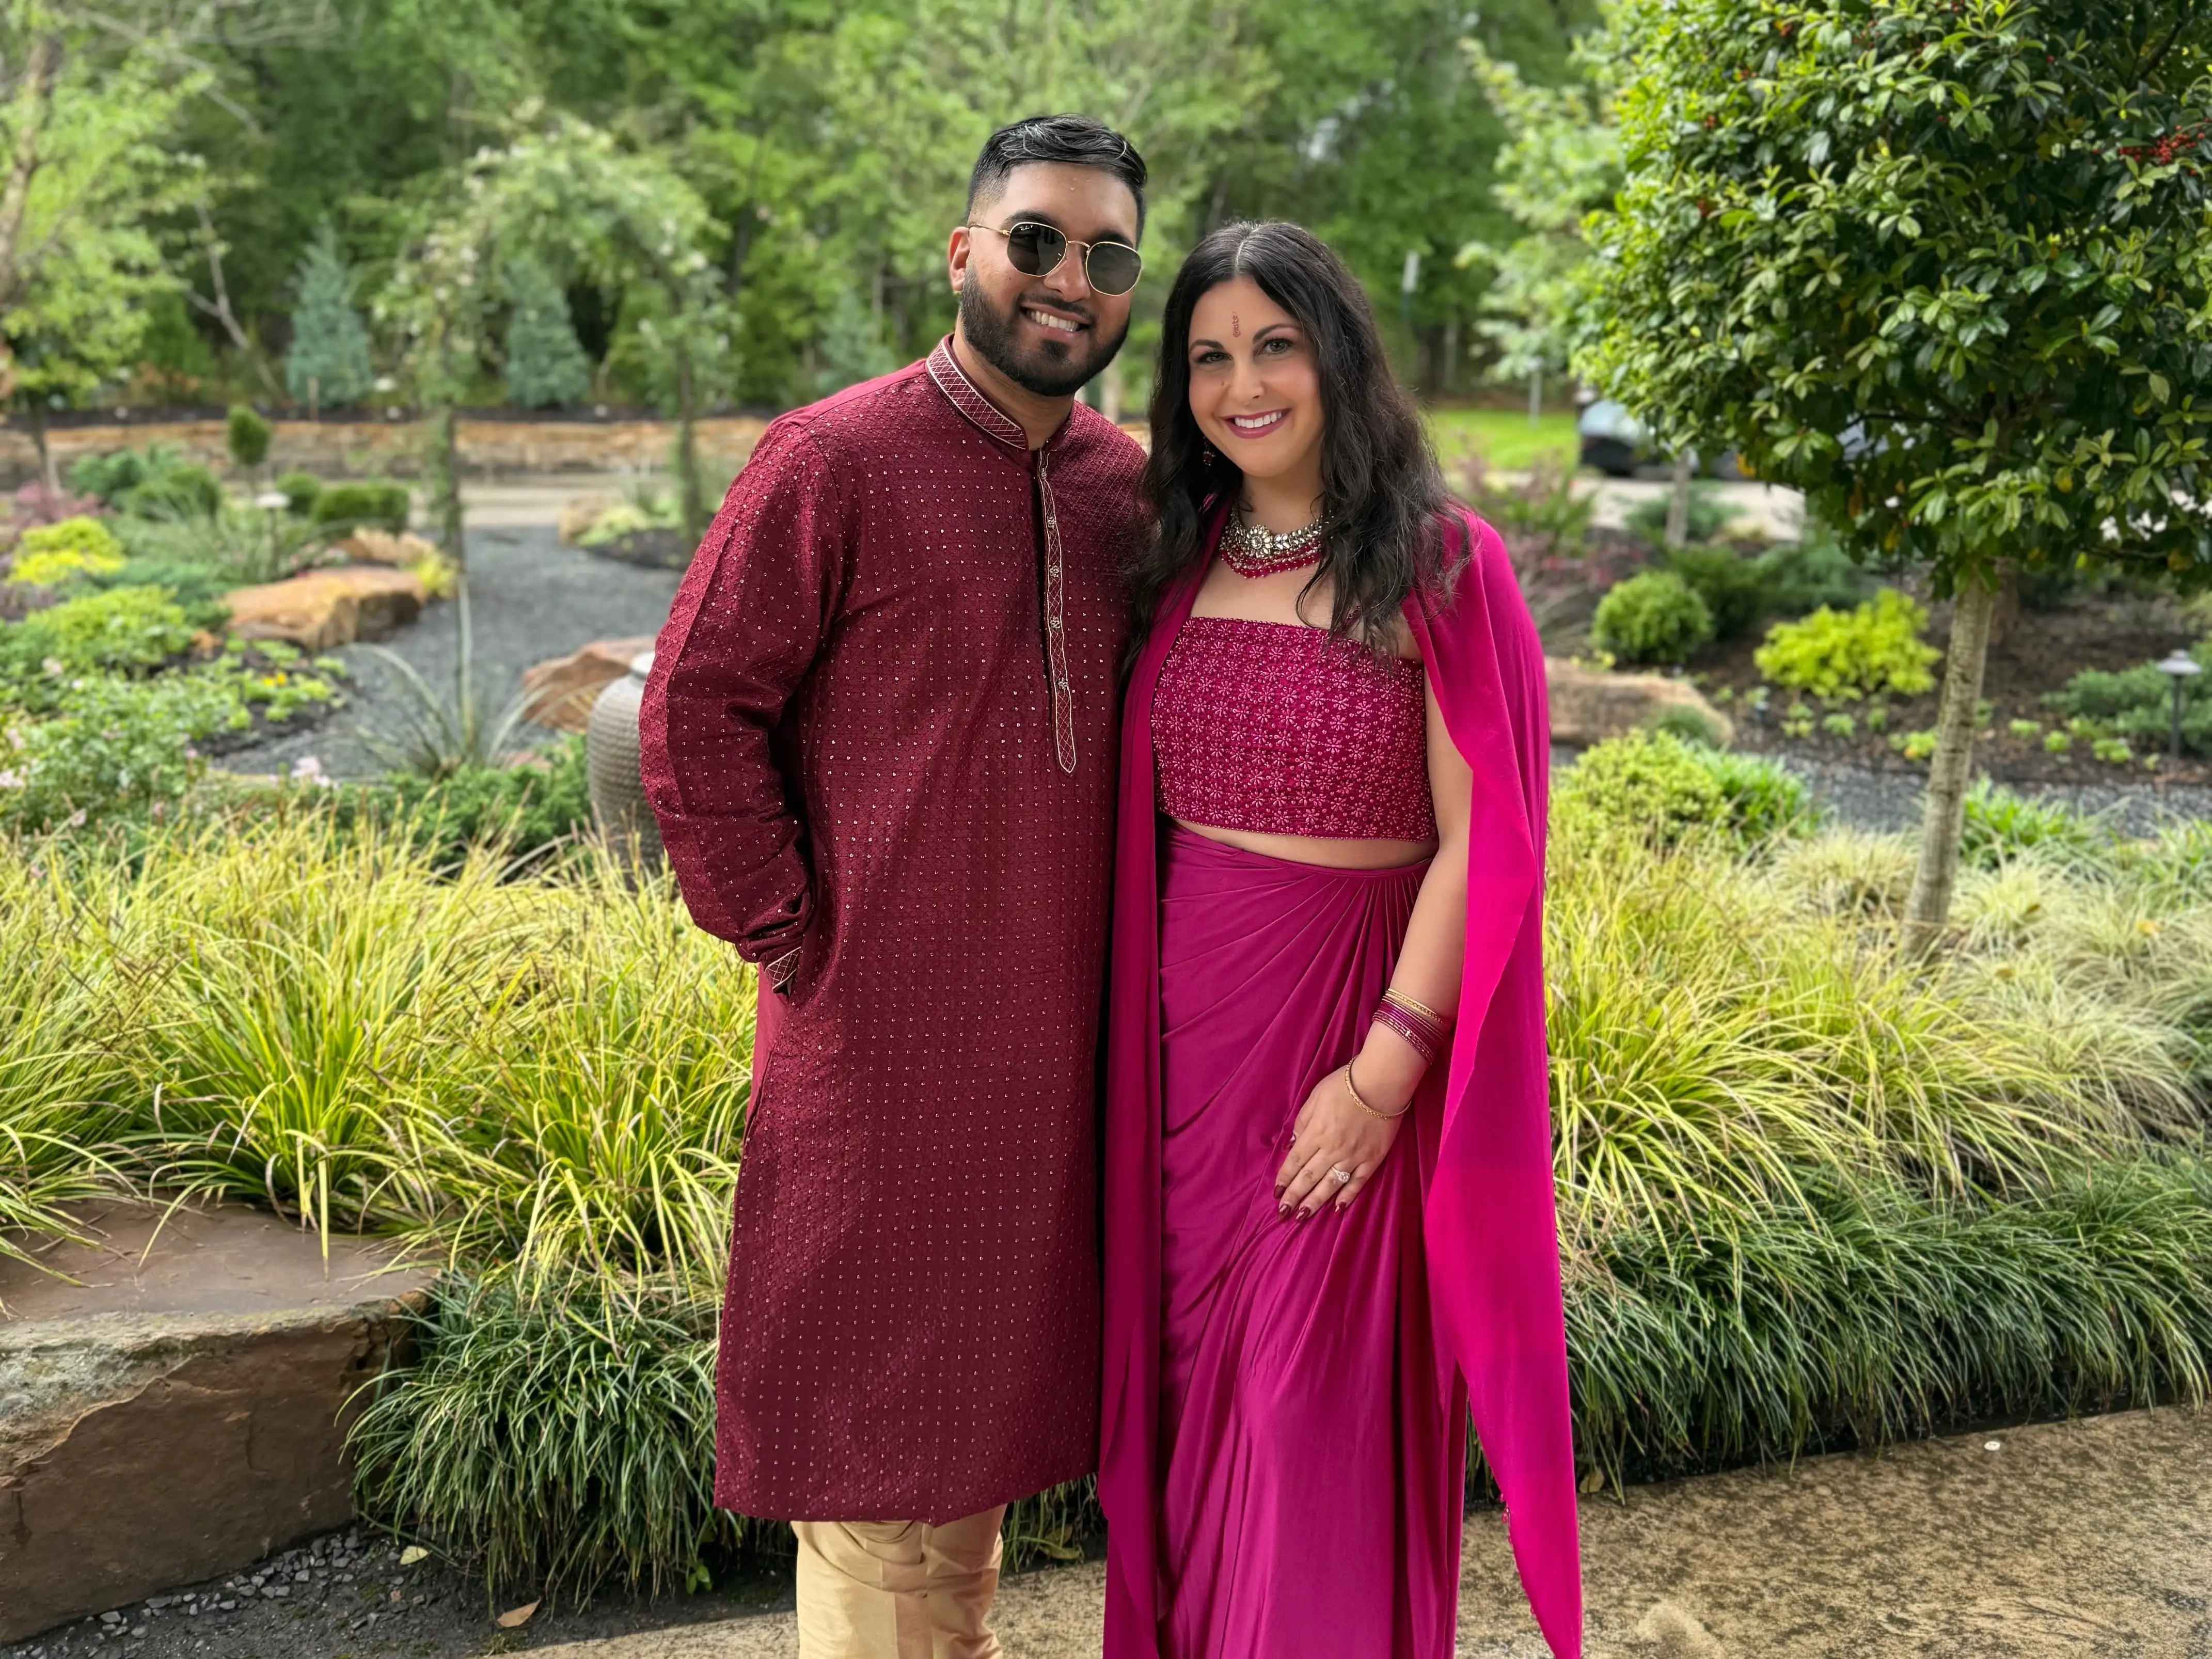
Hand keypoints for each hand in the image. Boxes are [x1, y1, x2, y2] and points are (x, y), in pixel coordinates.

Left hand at [1273, 1063, 1406, 1219]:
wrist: (1382, 1083)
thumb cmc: (1345, 1085)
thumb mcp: (1315, 1097)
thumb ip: (1302, 1121)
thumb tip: (1291, 1144)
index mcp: (1317, 1132)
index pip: (1295, 1161)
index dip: (1284, 1178)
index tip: (1276, 1193)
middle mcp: (1332, 1148)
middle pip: (1309, 1177)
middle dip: (1294, 1196)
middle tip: (1283, 1214)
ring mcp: (1354, 1156)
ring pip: (1330, 1184)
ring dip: (1315, 1202)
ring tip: (1302, 1217)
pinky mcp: (1373, 1159)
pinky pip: (1358, 1182)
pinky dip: (1347, 1196)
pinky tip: (1337, 1209)